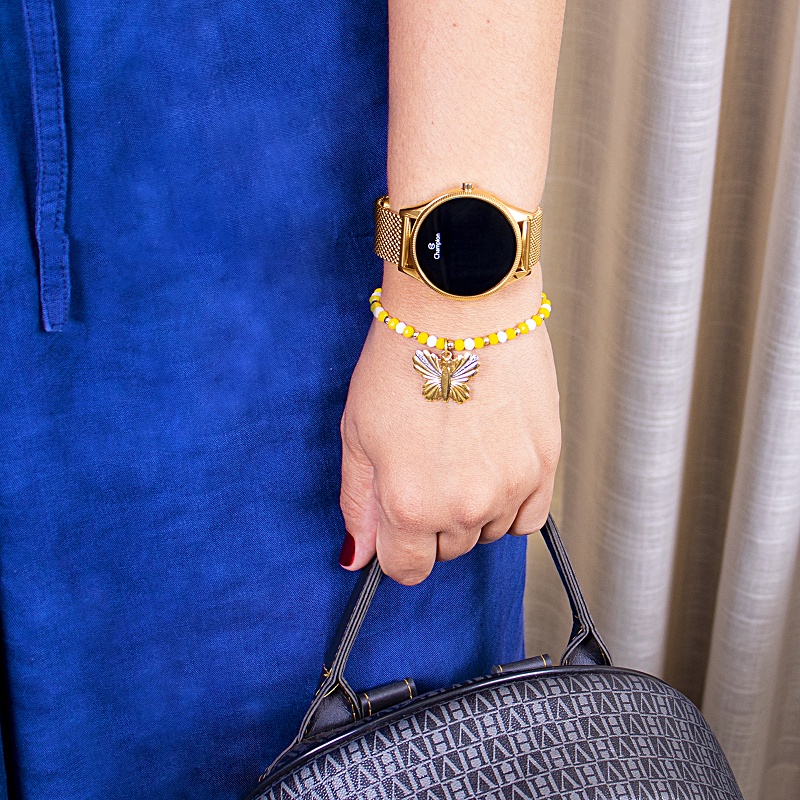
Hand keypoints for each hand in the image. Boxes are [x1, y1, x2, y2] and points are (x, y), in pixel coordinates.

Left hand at [339, 303, 560, 584]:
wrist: (461, 311)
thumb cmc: (402, 362)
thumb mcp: (357, 434)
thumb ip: (358, 504)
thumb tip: (357, 557)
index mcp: (409, 504)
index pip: (406, 568)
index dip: (397, 549)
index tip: (398, 527)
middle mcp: (462, 507)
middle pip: (447, 551)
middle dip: (431, 524)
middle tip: (427, 469)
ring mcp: (509, 488)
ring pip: (486, 533)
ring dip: (471, 512)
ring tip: (460, 456)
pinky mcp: (543, 465)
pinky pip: (527, 518)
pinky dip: (510, 505)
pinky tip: (493, 468)